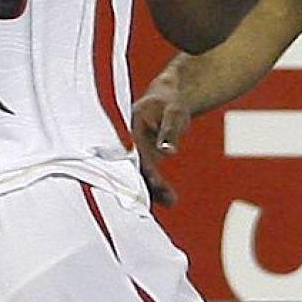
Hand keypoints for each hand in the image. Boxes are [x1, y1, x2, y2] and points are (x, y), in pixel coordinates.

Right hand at [131, 83, 192, 207]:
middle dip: (145, 183)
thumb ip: (169, 131)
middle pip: (133, 166)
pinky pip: (147, 176)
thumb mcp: (174, 112)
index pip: (133, 149)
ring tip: (171, 200)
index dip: (142, 166)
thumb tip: (168, 151)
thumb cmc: (170, 103)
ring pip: (140, 175)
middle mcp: (127, 142)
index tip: (154, 180)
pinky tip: (170, 200)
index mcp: (130, 126)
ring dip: (153, 190)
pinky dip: (157, 189)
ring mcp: (134, 152)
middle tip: (163, 194)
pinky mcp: (143, 159)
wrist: (168, 100)